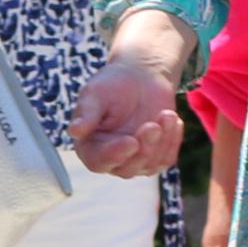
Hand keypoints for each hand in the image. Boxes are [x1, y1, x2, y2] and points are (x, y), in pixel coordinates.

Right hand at [70, 52, 186, 179]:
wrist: (140, 78)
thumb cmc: (112, 84)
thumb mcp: (96, 93)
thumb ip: (87, 113)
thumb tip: (75, 130)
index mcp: (89, 146)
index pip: (98, 161)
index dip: (115, 154)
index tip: (132, 141)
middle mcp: (110, 159)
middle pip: (127, 168)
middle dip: (144, 147)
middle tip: (153, 124)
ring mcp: (134, 161)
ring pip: (150, 165)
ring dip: (161, 141)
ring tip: (166, 114)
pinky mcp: (155, 157)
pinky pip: (166, 159)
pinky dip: (173, 140)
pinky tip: (172, 119)